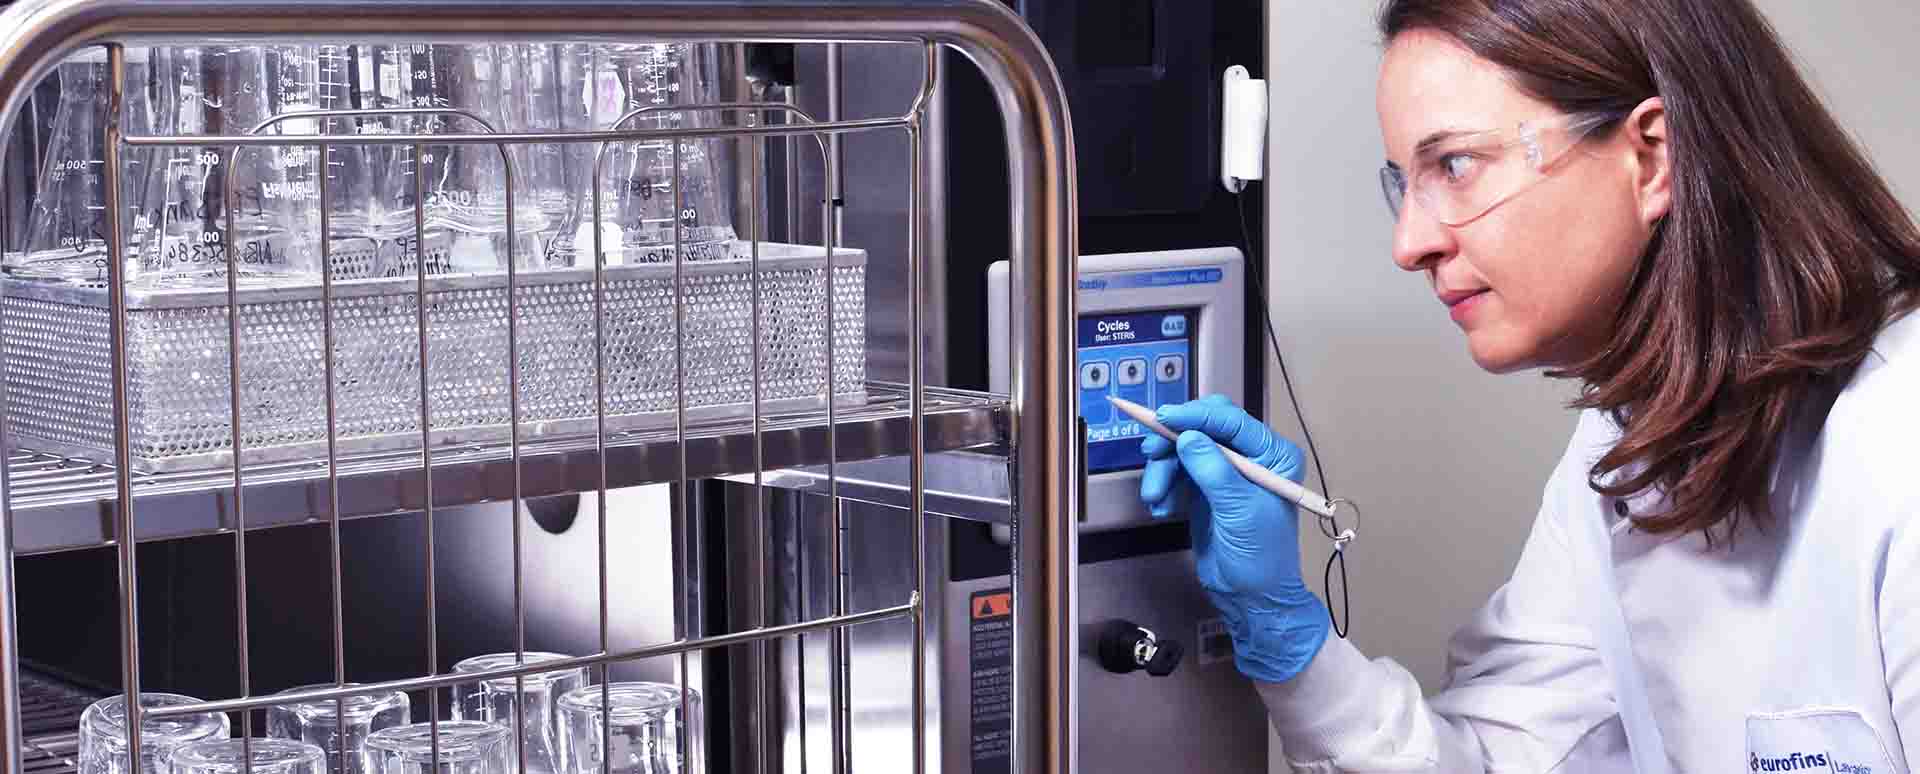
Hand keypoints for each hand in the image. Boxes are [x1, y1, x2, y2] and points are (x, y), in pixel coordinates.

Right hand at [1139, 395, 1329, 682]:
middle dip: (1174, 441)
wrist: (1252, 599)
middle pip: (1204, 428)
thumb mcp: (1240, 512)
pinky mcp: (1205, 489)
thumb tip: (1188, 436)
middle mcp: (1251, 458)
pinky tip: (1161, 508)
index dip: (1196, 416)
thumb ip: (1214, 471)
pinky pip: (1177, 472)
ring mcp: (1225, 472)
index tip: (1164, 419)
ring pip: (1184, 450)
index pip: (1231, 421)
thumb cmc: (1261, 559)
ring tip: (1155, 498)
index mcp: (1273, 456)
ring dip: (1164, 470)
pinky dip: (1164, 485)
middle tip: (1150, 454)